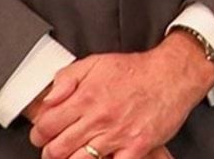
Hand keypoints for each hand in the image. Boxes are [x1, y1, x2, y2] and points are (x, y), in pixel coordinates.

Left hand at [27, 33, 213, 158]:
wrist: (174, 74)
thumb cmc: (136, 71)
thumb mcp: (97, 62)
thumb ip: (67, 78)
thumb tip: (48, 99)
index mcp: (86, 96)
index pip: (45, 126)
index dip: (39, 133)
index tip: (44, 133)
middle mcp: (100, 117)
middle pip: (56, 150)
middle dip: (51, 150)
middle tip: (58, 145)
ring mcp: (118, 134)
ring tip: (77, 152)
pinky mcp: (136, 147)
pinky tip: (102, 156)